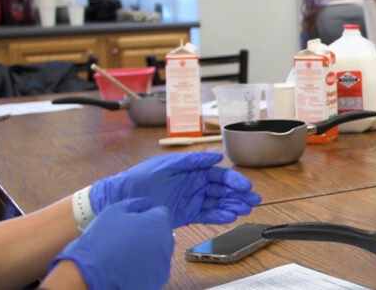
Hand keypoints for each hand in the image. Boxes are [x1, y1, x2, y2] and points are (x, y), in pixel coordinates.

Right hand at [53, 198, 172, 289]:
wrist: (90, 273)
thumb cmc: (102, 239)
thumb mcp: (114, 211)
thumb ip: (135, 204)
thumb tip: (147, 203)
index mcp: (159, 222)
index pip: (161, 213)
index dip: (146, 216)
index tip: (133, 223)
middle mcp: (167, 242)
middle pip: (162, 232)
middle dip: (149, 232)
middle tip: (127, 239)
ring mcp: (164, 262)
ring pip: (159, 250)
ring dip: (148, 249)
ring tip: (126, 253)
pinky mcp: (159, 278)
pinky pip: (155, 267)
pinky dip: (146, 266)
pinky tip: (129, 266)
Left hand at [90, 152, 260, 227]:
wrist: (123, 198)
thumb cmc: (142, 177)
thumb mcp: (168, 164)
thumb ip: (192, 160)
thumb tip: (215, 157)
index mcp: (192, 170)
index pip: (218, 175)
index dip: (233, 180)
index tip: (245, 186)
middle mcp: (195, 184)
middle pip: (222, 190)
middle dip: (239, 194)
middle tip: (253, 200)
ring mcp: (192, 200)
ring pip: (218, 203)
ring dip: (232, 206)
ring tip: (245, 210)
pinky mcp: (186, 214)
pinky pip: (207, 215)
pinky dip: (219, 217)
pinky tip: (230, 217)